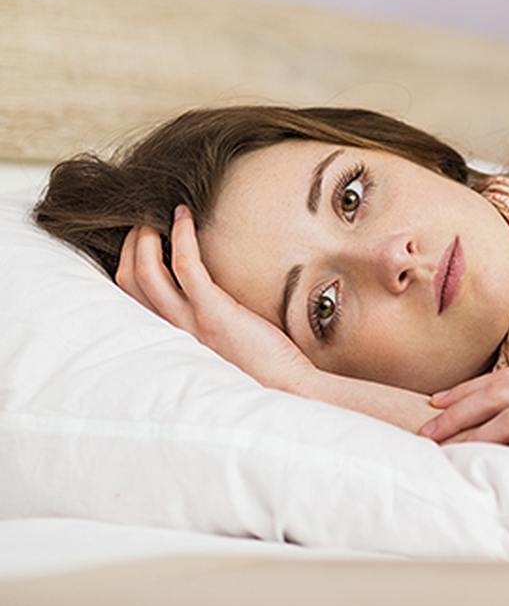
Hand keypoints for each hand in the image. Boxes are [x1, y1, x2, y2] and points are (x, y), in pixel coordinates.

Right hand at [115, 205, 314, 392]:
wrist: (285, 388)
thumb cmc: (257, 368)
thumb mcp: (216, 349)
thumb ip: (199, 328)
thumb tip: (200, 298)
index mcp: (168, 342)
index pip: (126, 302)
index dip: (126, 267)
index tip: (136, 246)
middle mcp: (169, 333)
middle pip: (128, 282)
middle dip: (129, 247)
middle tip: (142, 224)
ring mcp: (189, 323)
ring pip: (146, 272)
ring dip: (144, 238)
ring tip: (155, 218)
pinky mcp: (213, 312)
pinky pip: (186, 265)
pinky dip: (181, 235)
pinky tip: (185, 216)